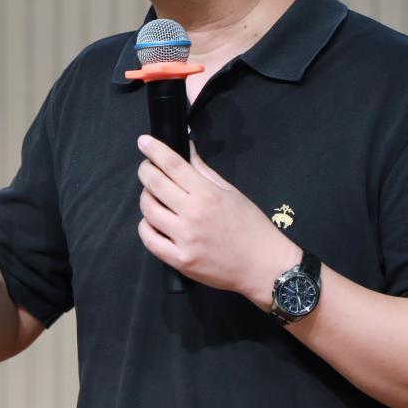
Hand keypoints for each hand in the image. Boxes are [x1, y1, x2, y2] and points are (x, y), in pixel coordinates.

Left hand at [135, 135, 299, 305]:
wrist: (262, 266)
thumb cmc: (251, 226)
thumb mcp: (231, 192)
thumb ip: (204, 171)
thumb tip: (187, 150)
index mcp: (207, 194)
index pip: (173, 164)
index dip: (154, 150)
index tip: (144, 142)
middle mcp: (192, 214)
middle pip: (154, 184)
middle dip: (146, 170)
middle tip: (148, 168)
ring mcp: (184, 239)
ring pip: (148, 210)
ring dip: (146, 197)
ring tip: (154, 196)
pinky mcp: (179, 260)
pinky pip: (149, 239)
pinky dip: (146, 226)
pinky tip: (153, 221)